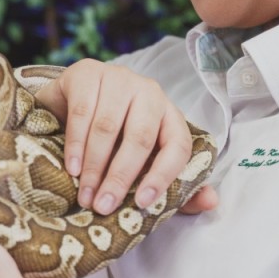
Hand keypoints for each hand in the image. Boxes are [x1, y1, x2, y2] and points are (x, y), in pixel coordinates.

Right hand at [32, 59, 218, 217]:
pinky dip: (76, 145)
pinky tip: (72, 168)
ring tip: (85, 195)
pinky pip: (82, 112)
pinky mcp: (87, 72)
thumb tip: (211, 201)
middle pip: (141, 137)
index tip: (143, 203)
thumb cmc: (110, 140)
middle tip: (103, 205)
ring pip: (108, 126)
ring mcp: (118, 78)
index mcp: (169, 115)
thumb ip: (175, 185)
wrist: (67, 105)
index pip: (178, 145)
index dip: (164, 175)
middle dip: (121, 176)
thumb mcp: (141, 163)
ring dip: (95, 166)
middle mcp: (149, 92)